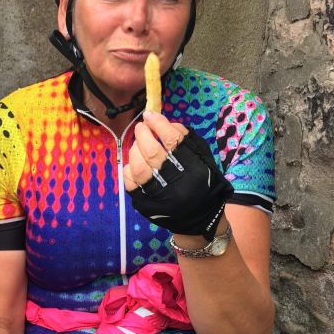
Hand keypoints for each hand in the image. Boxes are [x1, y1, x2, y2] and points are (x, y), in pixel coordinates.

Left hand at [125, 111, 233, 239]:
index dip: (159, 124)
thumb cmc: (204, 183)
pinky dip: (129, 168)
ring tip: (138, 144)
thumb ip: (186, 139)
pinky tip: (134, 162)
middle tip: (142, 127)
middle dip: (143, 135)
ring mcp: (158, 195)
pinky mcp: (145, 204)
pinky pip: (130, 182)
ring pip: (139, 167)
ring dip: (135, 150)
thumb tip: (163, 122)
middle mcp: (174, 182)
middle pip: (152, 152)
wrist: (200, 218)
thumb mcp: (203, 158)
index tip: (150, 115)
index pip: (172, 140)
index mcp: (193, 168)